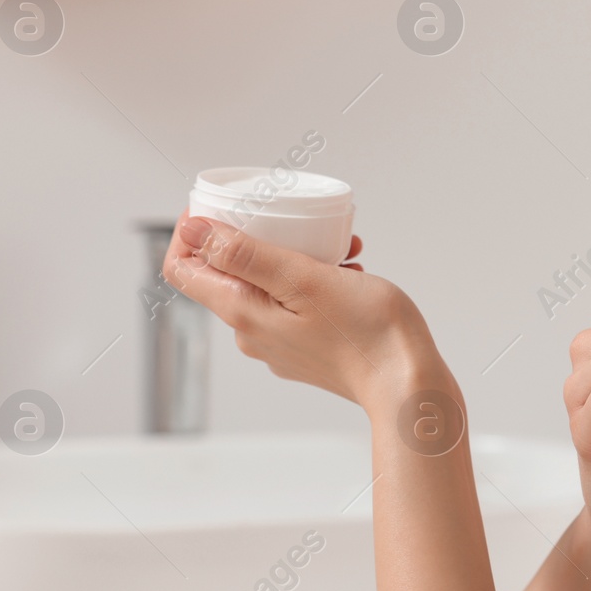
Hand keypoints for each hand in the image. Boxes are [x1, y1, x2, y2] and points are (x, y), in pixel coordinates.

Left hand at [161, 212, 427, 405]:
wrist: (407, 384)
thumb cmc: (365, 331)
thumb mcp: (302, 277)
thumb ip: (244, 255)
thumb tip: (191, 231)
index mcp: (242, 312)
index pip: (183, 269)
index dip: (191, 232)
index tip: (220, 206)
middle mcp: (252, 333)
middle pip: (228, 273)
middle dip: (258, 236)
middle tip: (294, 219)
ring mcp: (279, 344)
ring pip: (268, 285)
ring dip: (297, 256)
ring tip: (340, 249)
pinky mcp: (307, 348)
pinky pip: (296, 304)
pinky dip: (316, 280)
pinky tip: (350, 272)